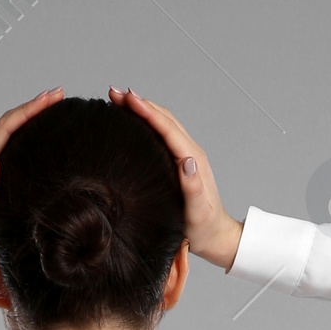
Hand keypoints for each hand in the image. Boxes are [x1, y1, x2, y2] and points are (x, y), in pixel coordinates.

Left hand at [0, 88, 65, 271]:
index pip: (6, 127)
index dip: (29, 110)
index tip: (50, 98)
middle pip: (8, 121)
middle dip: (34, 105)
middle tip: (58, 94)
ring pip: (8, 129)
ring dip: (29, 114)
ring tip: (51, 106)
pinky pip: (7, 141)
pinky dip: (23, 130)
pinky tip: (35, 132)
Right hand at [108, 87, 242, 269]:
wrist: (216, 236)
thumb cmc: (204, 228)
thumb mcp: (198, 212)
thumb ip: (193, 188)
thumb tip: (187, 162)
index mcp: (192, 160)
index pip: (167, 128)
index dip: (147, 111)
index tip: (127, 98)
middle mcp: (190, 153)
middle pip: (164, 118)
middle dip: (139, 103)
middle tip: (114, 93)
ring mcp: (186, 156)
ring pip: (163, 123)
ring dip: (143, 108)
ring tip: (119, 100)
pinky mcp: (180, 162)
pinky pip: (163, 134)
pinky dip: (147, 122)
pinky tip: (134, 121)